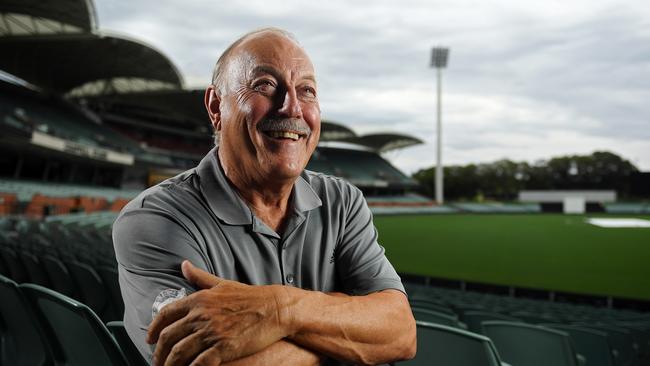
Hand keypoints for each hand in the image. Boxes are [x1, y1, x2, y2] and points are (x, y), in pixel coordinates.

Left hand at [147, 261, 292, 365]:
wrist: (275, 308)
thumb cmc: (251, 297)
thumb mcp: (223, 283)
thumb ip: (200, 277)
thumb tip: (183, 265)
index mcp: (199, 299)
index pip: (165, 314)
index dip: (153, 329)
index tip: (150, 339)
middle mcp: (201, 315)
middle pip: (169, 337)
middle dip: (158, 353)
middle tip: (157, 362)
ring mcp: (212, 331)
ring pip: (179, 353)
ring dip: (170, 365)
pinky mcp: (224, 347)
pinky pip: (199, 363)